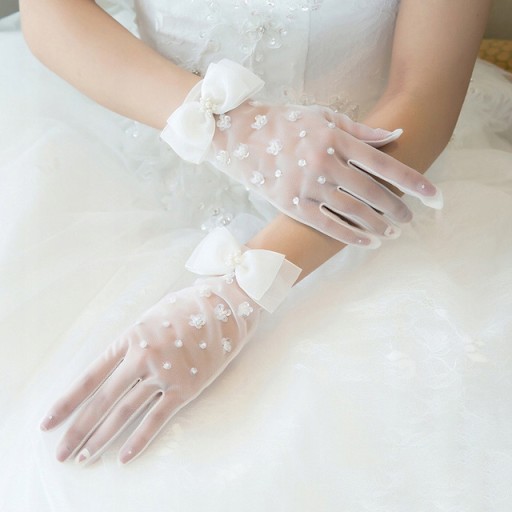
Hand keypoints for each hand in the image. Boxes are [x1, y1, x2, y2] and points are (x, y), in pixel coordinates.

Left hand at [39, 228, 300, 464]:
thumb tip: (113, 365)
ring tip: (84, 458)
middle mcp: (142, 357)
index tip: (48, 422)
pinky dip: (140, 439)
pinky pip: (158, 419)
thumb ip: (131, 341)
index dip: (67, 402)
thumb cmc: (188, 306)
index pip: (90, 376)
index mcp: (130, 338)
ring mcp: (164, 374)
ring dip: (102, 439)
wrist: (226, 305)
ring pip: (125, 412)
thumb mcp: (151, 315)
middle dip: (78, 429)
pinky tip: (124, 456)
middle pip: (103, 400)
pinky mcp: (186, 387)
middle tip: (61, 452)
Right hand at [162, 59, 442, 247]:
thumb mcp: (323, 117)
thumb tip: (395, 138)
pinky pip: (329, 225)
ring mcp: (309, 186)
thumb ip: (361, 130)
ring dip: (379, 225)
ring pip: (354, 212)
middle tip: (409, 220)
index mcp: (337, 138)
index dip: (414, 182)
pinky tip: (368, 242)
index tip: (434, 196)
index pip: (386, 164)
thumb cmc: (284, 123)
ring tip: (392, 233)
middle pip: (374, 193)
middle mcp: (326, 163)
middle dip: (397, 209)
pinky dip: (352, 236)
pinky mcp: (292, 205)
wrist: (239, 135)